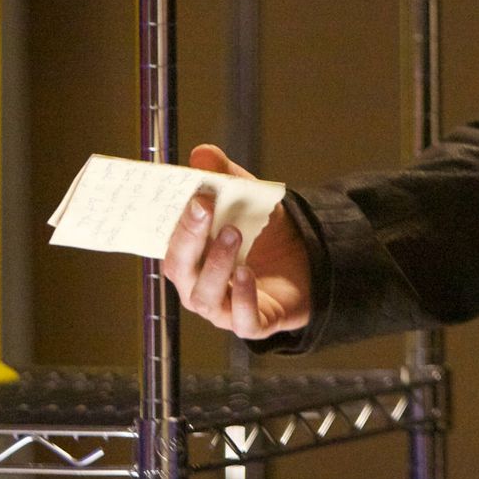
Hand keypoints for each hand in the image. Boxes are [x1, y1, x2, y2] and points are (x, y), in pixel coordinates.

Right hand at [161, 144, 312, 339]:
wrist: (310, 260)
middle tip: (204, 208)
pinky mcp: (253, 323)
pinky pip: (241, 320)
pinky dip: (242, 299)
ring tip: (233, 234)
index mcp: (190, 256)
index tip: (192, 196)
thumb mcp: (248, 199)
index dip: (175, 223)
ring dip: (216, 264)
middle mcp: (198, 285)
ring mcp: (223, 308)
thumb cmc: (265, 234)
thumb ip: (225, 177)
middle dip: (189, 238)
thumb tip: (202, 154)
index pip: (169, 244)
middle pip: (180, 270)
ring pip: (204, 297)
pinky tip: (246, 275)